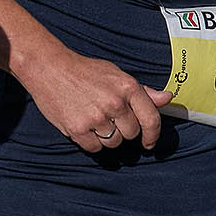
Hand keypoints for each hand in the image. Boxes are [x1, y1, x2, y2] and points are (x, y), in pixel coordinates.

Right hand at [21, 44, 172, 153]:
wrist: (48, 68)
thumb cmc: (83, 71)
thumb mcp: (116, 74)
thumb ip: (142, 91)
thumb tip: (167, 99)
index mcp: (128, 87)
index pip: (151, 119)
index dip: (153, 135)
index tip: (149, 142)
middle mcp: (115, 103)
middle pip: (131, 133)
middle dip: (123, 130)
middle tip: (107, 117)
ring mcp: (96, 117)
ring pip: (114, 142)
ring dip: (106, 136)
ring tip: (93, 120)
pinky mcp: (78, 129)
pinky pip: (95, 148)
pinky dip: (91, 142)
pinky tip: (83, 126)